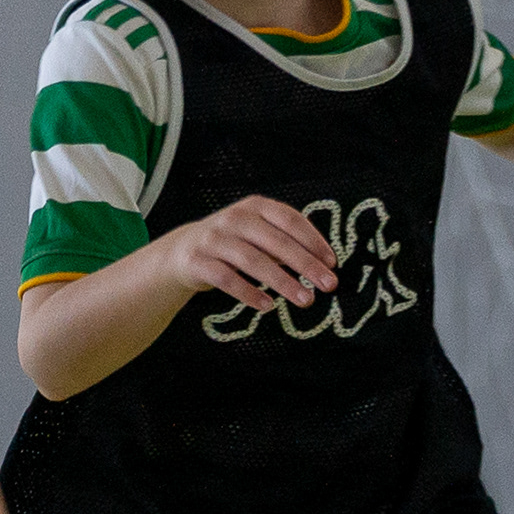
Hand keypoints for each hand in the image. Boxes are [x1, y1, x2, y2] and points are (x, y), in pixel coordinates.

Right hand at [157, 196, 342, 316]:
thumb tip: (323, 265)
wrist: (181, 252)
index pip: (291, 220)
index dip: (314, 241)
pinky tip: (268, 306)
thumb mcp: (258, 235)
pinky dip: (249, 293)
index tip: (332, 263)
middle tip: (329, 285)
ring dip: (283, 283)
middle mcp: (235, 218)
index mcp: (255, 207)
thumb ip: (285, 244)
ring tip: (305, 300)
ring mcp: (214, 239)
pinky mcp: (198, 261)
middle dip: (306, 265)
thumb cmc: (233, 244)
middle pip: (276, 242)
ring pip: (253, 261)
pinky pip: (226, 279)